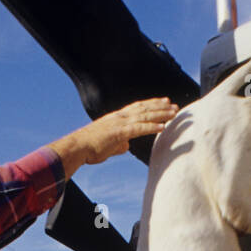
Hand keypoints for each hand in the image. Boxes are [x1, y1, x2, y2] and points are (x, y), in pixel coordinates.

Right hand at [48, 98, 178, 177]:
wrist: (77, 148)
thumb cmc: (89, 148)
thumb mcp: (107, 145)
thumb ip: (118, 144)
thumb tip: (126, 146)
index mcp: (116, 118)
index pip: (137, 108)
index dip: (151, 104)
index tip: (163, 102)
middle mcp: (120, 117)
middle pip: (144, 108)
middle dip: (160, 106)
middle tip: (174, 105)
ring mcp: (120, 123)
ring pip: (145, 116)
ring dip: (161, 114)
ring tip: (174, 113)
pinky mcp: (119, 133)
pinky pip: (139, 128)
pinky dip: (152, 127)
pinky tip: (163, 126)